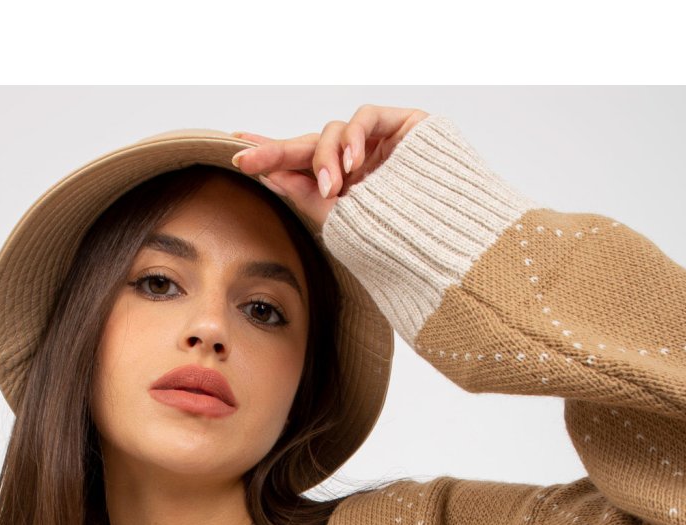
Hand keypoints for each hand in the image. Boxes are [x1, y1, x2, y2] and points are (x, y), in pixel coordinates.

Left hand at [229, 104, 430, 230]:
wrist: (447, 245)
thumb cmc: (401, 241)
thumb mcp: (343, 221)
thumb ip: (309, 196)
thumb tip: (271, 175)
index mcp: (346, 186)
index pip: (303, 165)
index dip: (271, 156)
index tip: (238, 155)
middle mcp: (360, 163)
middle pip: (311, 146)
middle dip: (278, 152)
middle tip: (248, 159)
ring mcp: (380, 144)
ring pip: (334, 132)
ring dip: (326, 156)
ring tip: (332, 186)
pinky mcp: (403, 125)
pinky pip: (365, 117)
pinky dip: (354, 139)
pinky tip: (353, 165)